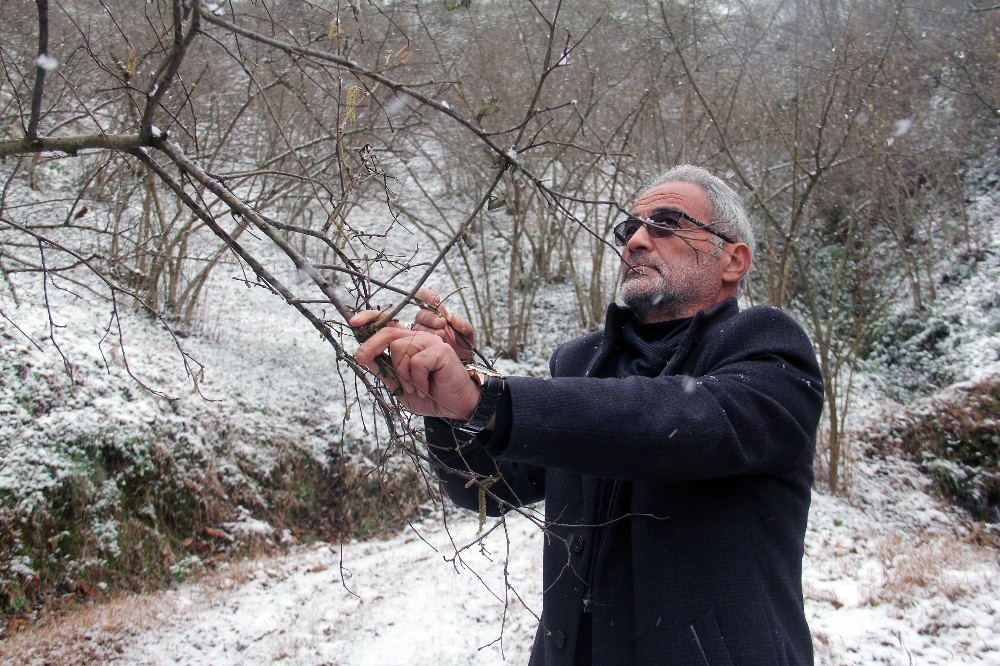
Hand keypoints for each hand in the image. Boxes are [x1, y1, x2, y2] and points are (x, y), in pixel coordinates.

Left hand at [350, 311, 479, 420]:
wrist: (456, 407)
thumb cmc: (430, 396)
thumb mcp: (400, 386)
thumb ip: (385, 371)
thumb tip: (364, 358)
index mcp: (408, 344)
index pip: (389, 326)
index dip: (371, 319)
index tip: (353, 323)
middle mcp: (419, 338)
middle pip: (389, 332)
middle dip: (371, 345)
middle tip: (361, 358)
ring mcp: (431, 342)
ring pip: (399, 347)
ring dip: (402, 375)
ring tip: (414, 388)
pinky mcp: (440, 350)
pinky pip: (416, 362)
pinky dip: (417, 380)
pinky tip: (426, 389)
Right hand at [411, 287, 476, 361]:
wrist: (461, 368)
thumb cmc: (464, 350)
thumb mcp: (469, 338)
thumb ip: (466, 327)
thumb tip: (454, 319)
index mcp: (439, 315)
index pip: (426, 299)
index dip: (426, 296)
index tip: (434, 299)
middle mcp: (427, 323)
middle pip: (421, 314)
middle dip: (430, 317)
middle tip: (442, 324)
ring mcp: (421, 335)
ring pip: (417, 327)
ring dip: (428, 330)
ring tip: (441, 337)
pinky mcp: (417, 347)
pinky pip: (412, 341)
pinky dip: (419, 341)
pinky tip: (429, 345)